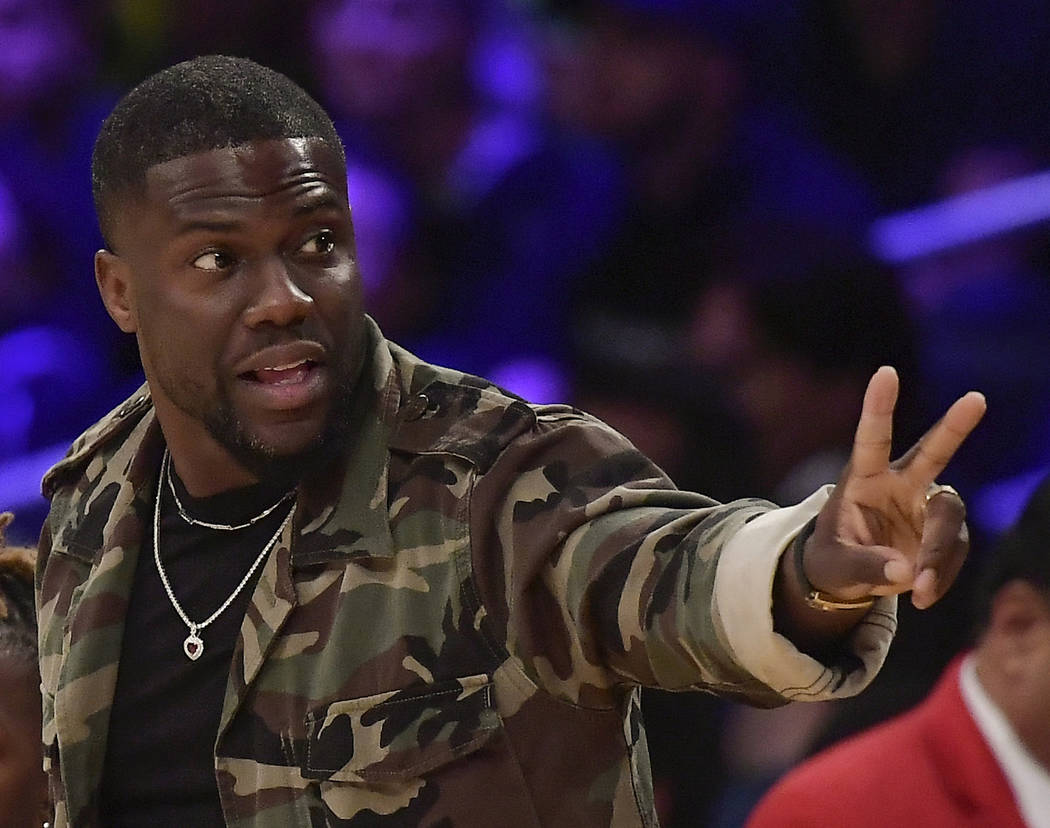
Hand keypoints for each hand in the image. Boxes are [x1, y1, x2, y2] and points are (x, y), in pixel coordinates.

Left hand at [804, 366, 985, 609]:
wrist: (846, 579)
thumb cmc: (831, 561)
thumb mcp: (835, 568)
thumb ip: (864, 567)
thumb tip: (904, 572)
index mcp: (862, 479)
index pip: (871, 439)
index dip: (879, 407)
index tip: (886, 372)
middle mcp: (898, 485)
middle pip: (932, 453)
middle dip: (953, 427)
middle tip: (976, 398)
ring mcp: (924, 507)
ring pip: (950, 517)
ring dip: (941, 554)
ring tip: (920, 589)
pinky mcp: (941, 532)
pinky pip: (954, 551)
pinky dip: (943, 575)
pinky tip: (923, 596)